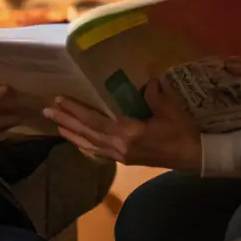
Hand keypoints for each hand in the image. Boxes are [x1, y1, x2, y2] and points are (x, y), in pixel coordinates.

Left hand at [43, 79, 201, 170]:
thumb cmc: (182, 132)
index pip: (95, 121)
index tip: (59, 100)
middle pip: (86, 133)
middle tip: (47, 110)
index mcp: (127, 134)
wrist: (194, 157)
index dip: (76, 111)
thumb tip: (146, 81)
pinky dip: (85, 146)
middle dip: (66, 121)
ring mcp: (121, 155)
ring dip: (71, 134)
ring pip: (89, 145)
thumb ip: (154, 95)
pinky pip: (98, 153)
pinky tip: (78, 142)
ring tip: (56, 123)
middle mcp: (119, 147)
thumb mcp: (169, 109)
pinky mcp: (125, 159)